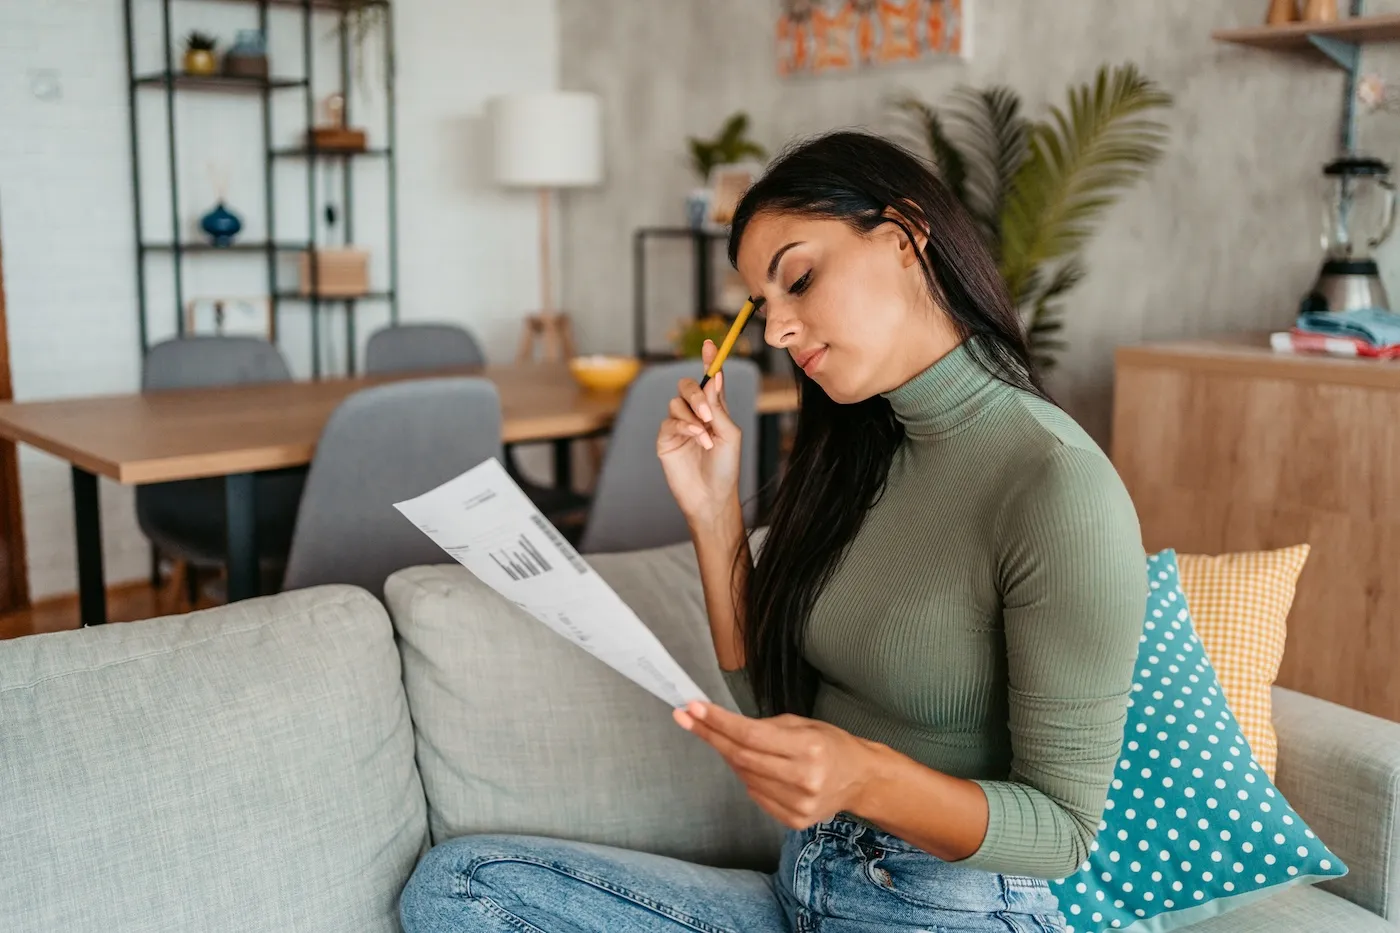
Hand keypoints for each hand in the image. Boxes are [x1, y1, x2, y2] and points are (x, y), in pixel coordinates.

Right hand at [656, 340, 742, 527]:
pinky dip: (685, 427)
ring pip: (676, 403)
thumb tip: (714, 377)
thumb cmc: (726, 468)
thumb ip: (718, 407)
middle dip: (696, 394)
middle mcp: (695, 415)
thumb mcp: (729, 434)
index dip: (710, 361)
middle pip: (687, 386)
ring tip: (705, 438)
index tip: (711, 345)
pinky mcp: (666, 440)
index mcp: (715, 411)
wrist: (712, 496)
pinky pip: (669, 421)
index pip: (710, 381)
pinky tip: (697, 440)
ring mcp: (679, 426)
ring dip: (693, 417)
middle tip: (707, 412)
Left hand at [673, 701, 880, 829]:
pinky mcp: (794, 820)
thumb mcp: (804, 724)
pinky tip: (753, 766)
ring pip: (745, 777)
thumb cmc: (830, 744)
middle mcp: (804, 778)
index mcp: (809, 748)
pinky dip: (747, 777)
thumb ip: (766, 727)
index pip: (751, 735)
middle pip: (742, 758)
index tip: (693, 708)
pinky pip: (756, 795)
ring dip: (729, 756)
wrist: (860, 780)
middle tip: (686, 717)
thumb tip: (724, 726)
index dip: (718, 722)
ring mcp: (798, 804)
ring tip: (728, 740)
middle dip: (710, 735)